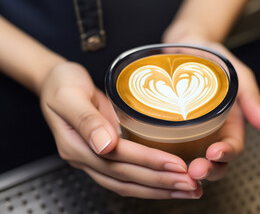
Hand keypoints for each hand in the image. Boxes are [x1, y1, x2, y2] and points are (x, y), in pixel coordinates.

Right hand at [40, 61, 201, 198]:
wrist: (56, 82)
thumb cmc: (62, 84)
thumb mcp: (68, 95)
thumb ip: (86, 119)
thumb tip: (104, 144)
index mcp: (76, 145)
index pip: (117, 159)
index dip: (148, 163)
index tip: (177, 165)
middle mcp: (87, 157)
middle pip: (126, 178)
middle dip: (161, 182)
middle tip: (192, 184)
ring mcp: (97, 158)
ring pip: (129, 183)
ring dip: (160, 188)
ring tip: (188, 189)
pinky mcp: (107, 154)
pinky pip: (128, 174)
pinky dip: (151, 181)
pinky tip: (170, 181)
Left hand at [163, 36, 259, 181]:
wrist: (187, 45)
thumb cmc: (215, 58)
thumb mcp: (238, 75)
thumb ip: (252, 99)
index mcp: (231, 123)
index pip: (233, 147)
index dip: (227, 154)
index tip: (214, 154)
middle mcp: (213, 132)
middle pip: (214, 161)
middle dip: (207, 170)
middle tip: (194, 171)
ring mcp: (192, 131)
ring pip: (193, 159)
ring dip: (187, 169)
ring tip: (177, 171)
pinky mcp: (172, 126)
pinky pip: (171, 144)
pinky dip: (167, 155)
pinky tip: (158, 158)